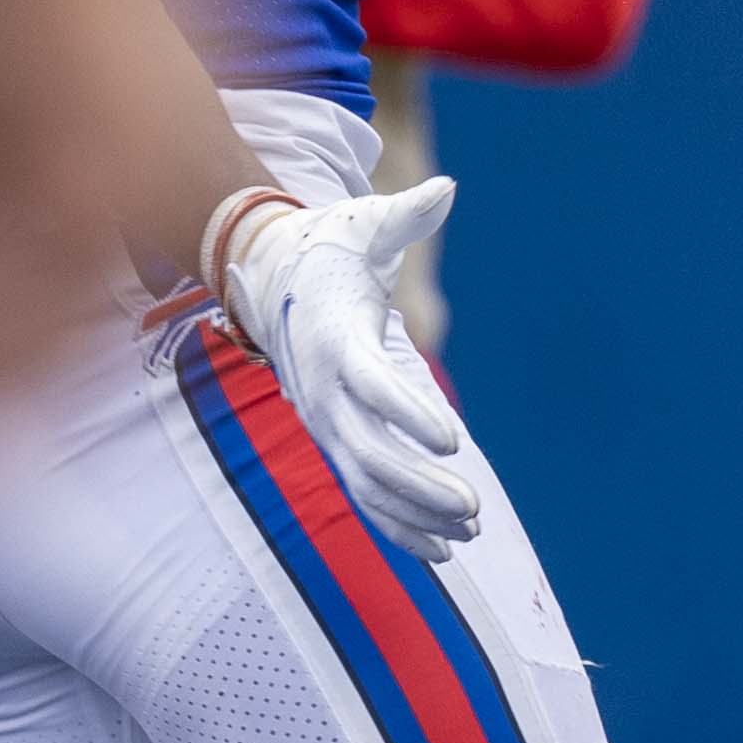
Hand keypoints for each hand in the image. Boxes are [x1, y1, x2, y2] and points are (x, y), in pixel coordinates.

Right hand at [212, 180, 479, 558]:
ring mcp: (326, 422)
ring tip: (468, 533)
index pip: (372, 386)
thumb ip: (405, 215)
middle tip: (471, 507)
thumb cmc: (328, 250)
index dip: (407, 413)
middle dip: (418, 484)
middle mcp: (323, 393)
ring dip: (414, 514)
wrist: (270, 277)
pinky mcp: (336, 440)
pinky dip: (399, 526)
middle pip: (368, 452)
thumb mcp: (362, 227)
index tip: (452, 439)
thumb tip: (446, 188)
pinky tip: (443, 553)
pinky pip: (365, 493)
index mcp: (335, 341)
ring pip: (366, 483)